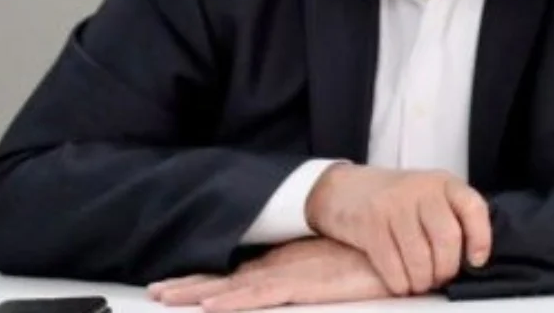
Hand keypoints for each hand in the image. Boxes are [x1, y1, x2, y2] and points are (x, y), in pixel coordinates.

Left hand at [146, 237, 389, 311]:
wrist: (398, 247)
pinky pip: (260, 295)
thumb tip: (293, 283)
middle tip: (156, 291)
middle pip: (225, 279)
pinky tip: (209, 305)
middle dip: (189, 285)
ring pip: (233, 287)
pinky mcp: (303, 283)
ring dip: (197, 292)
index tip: (176, 285)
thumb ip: (308, 276)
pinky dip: (233, 301)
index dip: (204, 280)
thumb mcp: (332, 270)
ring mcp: (289, 273)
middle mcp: (280, 266)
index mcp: (285, 264)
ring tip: (165, 296)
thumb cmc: (369, 259)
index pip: (236, 276)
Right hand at [306, 164, 491, 295]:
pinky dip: (399, 283)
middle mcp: (421, 190)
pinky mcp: (370, 224)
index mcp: (443, 183)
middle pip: (447, 239)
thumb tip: (472, 258)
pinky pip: (392, 265)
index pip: (473, 207)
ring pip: (420, 257)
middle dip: (446, 269)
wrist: (345, 189)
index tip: (476, 260)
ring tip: (419, 283)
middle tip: (439, 278)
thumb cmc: (395, 200)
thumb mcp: (429, 196)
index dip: (481, 238)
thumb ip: (451, 216)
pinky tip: (401, 282)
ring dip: (422, 281)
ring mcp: (394, 205)